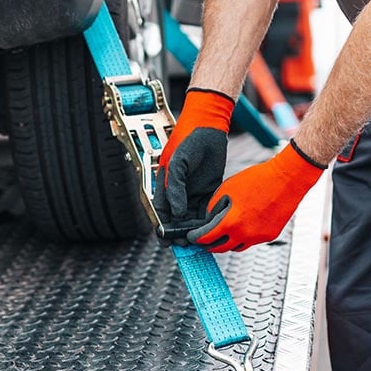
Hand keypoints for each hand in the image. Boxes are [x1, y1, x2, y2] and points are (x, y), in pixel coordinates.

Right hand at [154, 89, 235, 239]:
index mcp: (164, 184)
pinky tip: (210, 228)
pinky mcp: (207, 188)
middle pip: (175, 217)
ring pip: (190, 216)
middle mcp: (177, 190)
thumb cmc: (188, 139)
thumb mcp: (178, 163)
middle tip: (185, 245)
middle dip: (179, 232)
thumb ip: (175, 188)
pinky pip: (205, 208)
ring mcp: (192, 190)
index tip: (166, 241)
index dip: (162, 227)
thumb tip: (177, 212)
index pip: (160, 211)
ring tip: (199, 241)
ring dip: (193, 228)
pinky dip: (207, 218)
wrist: (208, 126)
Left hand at [187, 141, 324, 252]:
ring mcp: (258, 238)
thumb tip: (208, 219)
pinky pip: (251, 241)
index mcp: (231, 222)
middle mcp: (245, 234)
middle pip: (220, 248)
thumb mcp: (227, 189)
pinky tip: (243, 225)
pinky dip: (244, 237)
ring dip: (227, 242)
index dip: (196, 238)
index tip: (192, 236)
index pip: (206, 238)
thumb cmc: (258, 179)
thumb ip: (214, 207)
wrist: (287, 179)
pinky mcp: (270, 236)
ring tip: (223, 232)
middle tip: (204, 239)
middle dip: (209, 244)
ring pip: (236, 247)